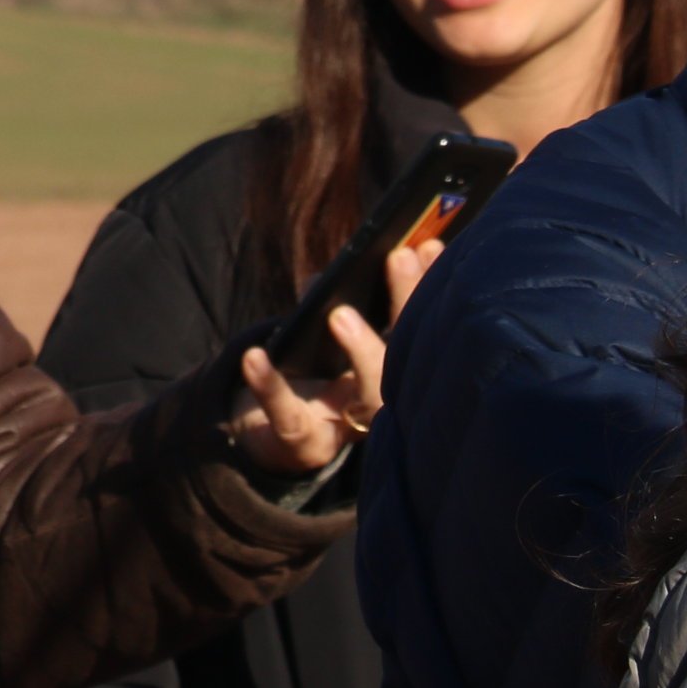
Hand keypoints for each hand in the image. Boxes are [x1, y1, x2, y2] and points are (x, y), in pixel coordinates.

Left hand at [227, 238, 439, 475]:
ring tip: (340, 314)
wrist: (265, 439)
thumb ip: (331, 304)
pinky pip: (288, 416)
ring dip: (363, 351)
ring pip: (371, 399)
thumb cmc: (306, 377)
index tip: (430, 244)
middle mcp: (384, 400)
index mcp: (396, 368)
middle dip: (408, 305)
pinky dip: (271, 386)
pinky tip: (255, 356)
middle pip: (411, 356)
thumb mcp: (321, 336)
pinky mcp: (302, 442)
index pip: (423, 326)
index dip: (428, 288)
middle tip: (400, 256)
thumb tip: (329, 274)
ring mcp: (348, 426)